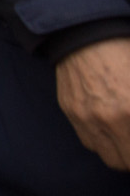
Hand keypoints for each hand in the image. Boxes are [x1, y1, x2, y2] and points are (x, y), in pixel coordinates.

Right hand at [56, 38, 129, 170]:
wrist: (84, 33)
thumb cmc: (123, 51)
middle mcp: (110, 119)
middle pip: (128, 162)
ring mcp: (87, 118)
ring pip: (111, 158)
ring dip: (123, 154)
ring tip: (128, 140)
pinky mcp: (71, 113)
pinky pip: (90, 143)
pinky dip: (103, 143)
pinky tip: (110, 129)